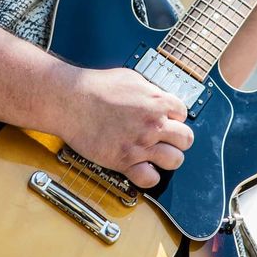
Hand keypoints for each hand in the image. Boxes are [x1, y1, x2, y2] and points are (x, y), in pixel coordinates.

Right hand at [57, 66, 193, 188]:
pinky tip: (142, 167)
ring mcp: (140, 144)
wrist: (70, 101)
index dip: (174, 116)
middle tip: (166, 138)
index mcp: (156, 101)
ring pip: (175, 160)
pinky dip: (148, 176)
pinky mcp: (124, 160)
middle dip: (177, 138)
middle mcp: (153, 124)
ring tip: (156, 154)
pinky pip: (150, 178)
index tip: (166, 119)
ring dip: (168, 158)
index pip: (183, 113)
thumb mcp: (130, 78)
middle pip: (186, 139)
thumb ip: (149, 91)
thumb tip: (157, 97)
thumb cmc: (95, 87)